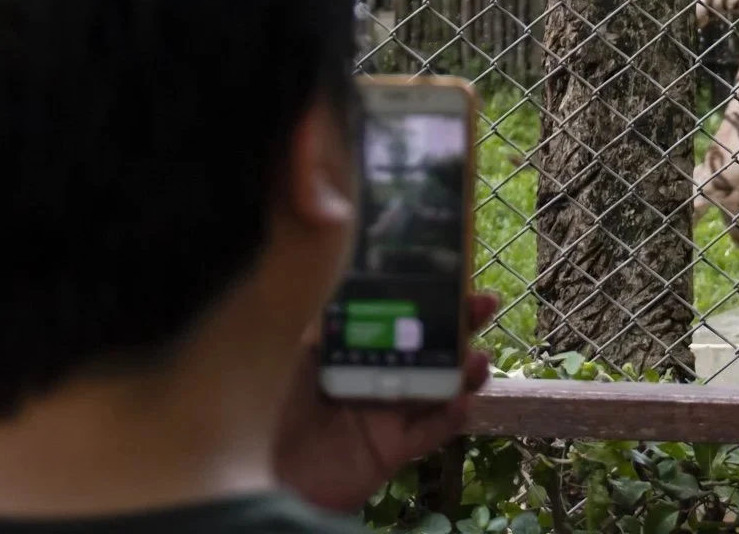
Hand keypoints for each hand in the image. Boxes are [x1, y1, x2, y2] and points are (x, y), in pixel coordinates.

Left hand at [274, 293, 498, 512]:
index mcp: (347, 348)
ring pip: (436, 386)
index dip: (424, 294)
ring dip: (462, 370)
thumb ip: (322, 314)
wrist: (253, 480)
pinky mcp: (391, 450)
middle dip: (457, 324)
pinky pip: (430, 432)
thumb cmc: (262, 408)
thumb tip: (340, 258)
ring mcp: (384, 413)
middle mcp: (371, 376)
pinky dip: (451, 418)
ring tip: (476, 360)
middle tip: (484, 304)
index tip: (451, 274)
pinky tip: (463, 402)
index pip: (395, 315)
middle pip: (425, 346)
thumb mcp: (287, 350)